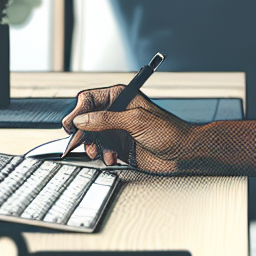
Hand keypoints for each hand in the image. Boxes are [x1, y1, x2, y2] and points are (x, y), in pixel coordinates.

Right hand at [61, 86, 196, 173]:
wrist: (183, 152)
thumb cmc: (169, 131)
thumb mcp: (136, 121)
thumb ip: (107, 120)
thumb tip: (83, 119)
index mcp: (121, 97)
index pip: (90, 99)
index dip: (78, 111)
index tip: (72, 125)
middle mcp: (117, 112)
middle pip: (86, 119)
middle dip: (82, 133)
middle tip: (79, 143)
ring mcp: (118, 130)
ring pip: (92, 137)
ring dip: (93, 146)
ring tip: (100, 153)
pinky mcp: (120, 146)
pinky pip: (101, 150)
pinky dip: (103, 156)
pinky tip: (113, 158)